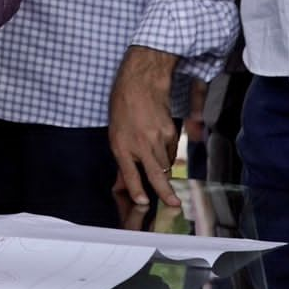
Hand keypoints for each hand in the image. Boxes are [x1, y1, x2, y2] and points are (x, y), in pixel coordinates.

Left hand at [108, 45, 181, 207]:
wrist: (140, 83)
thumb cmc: (122, 106)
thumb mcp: (114, 132)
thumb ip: (123, 155)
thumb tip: (127, 177)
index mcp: (121, 144)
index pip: (130, 173)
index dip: (136, 189)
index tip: (143, 202)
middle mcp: (140, 144)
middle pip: (156, 174)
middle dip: (166, 192)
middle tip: (174, 204)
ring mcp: (157, 139)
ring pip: (166, 164)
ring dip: (165, 173)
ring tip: (165, 178)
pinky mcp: (170, 132)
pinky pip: (172, 152)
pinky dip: (168, 155)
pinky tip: (162, 149)